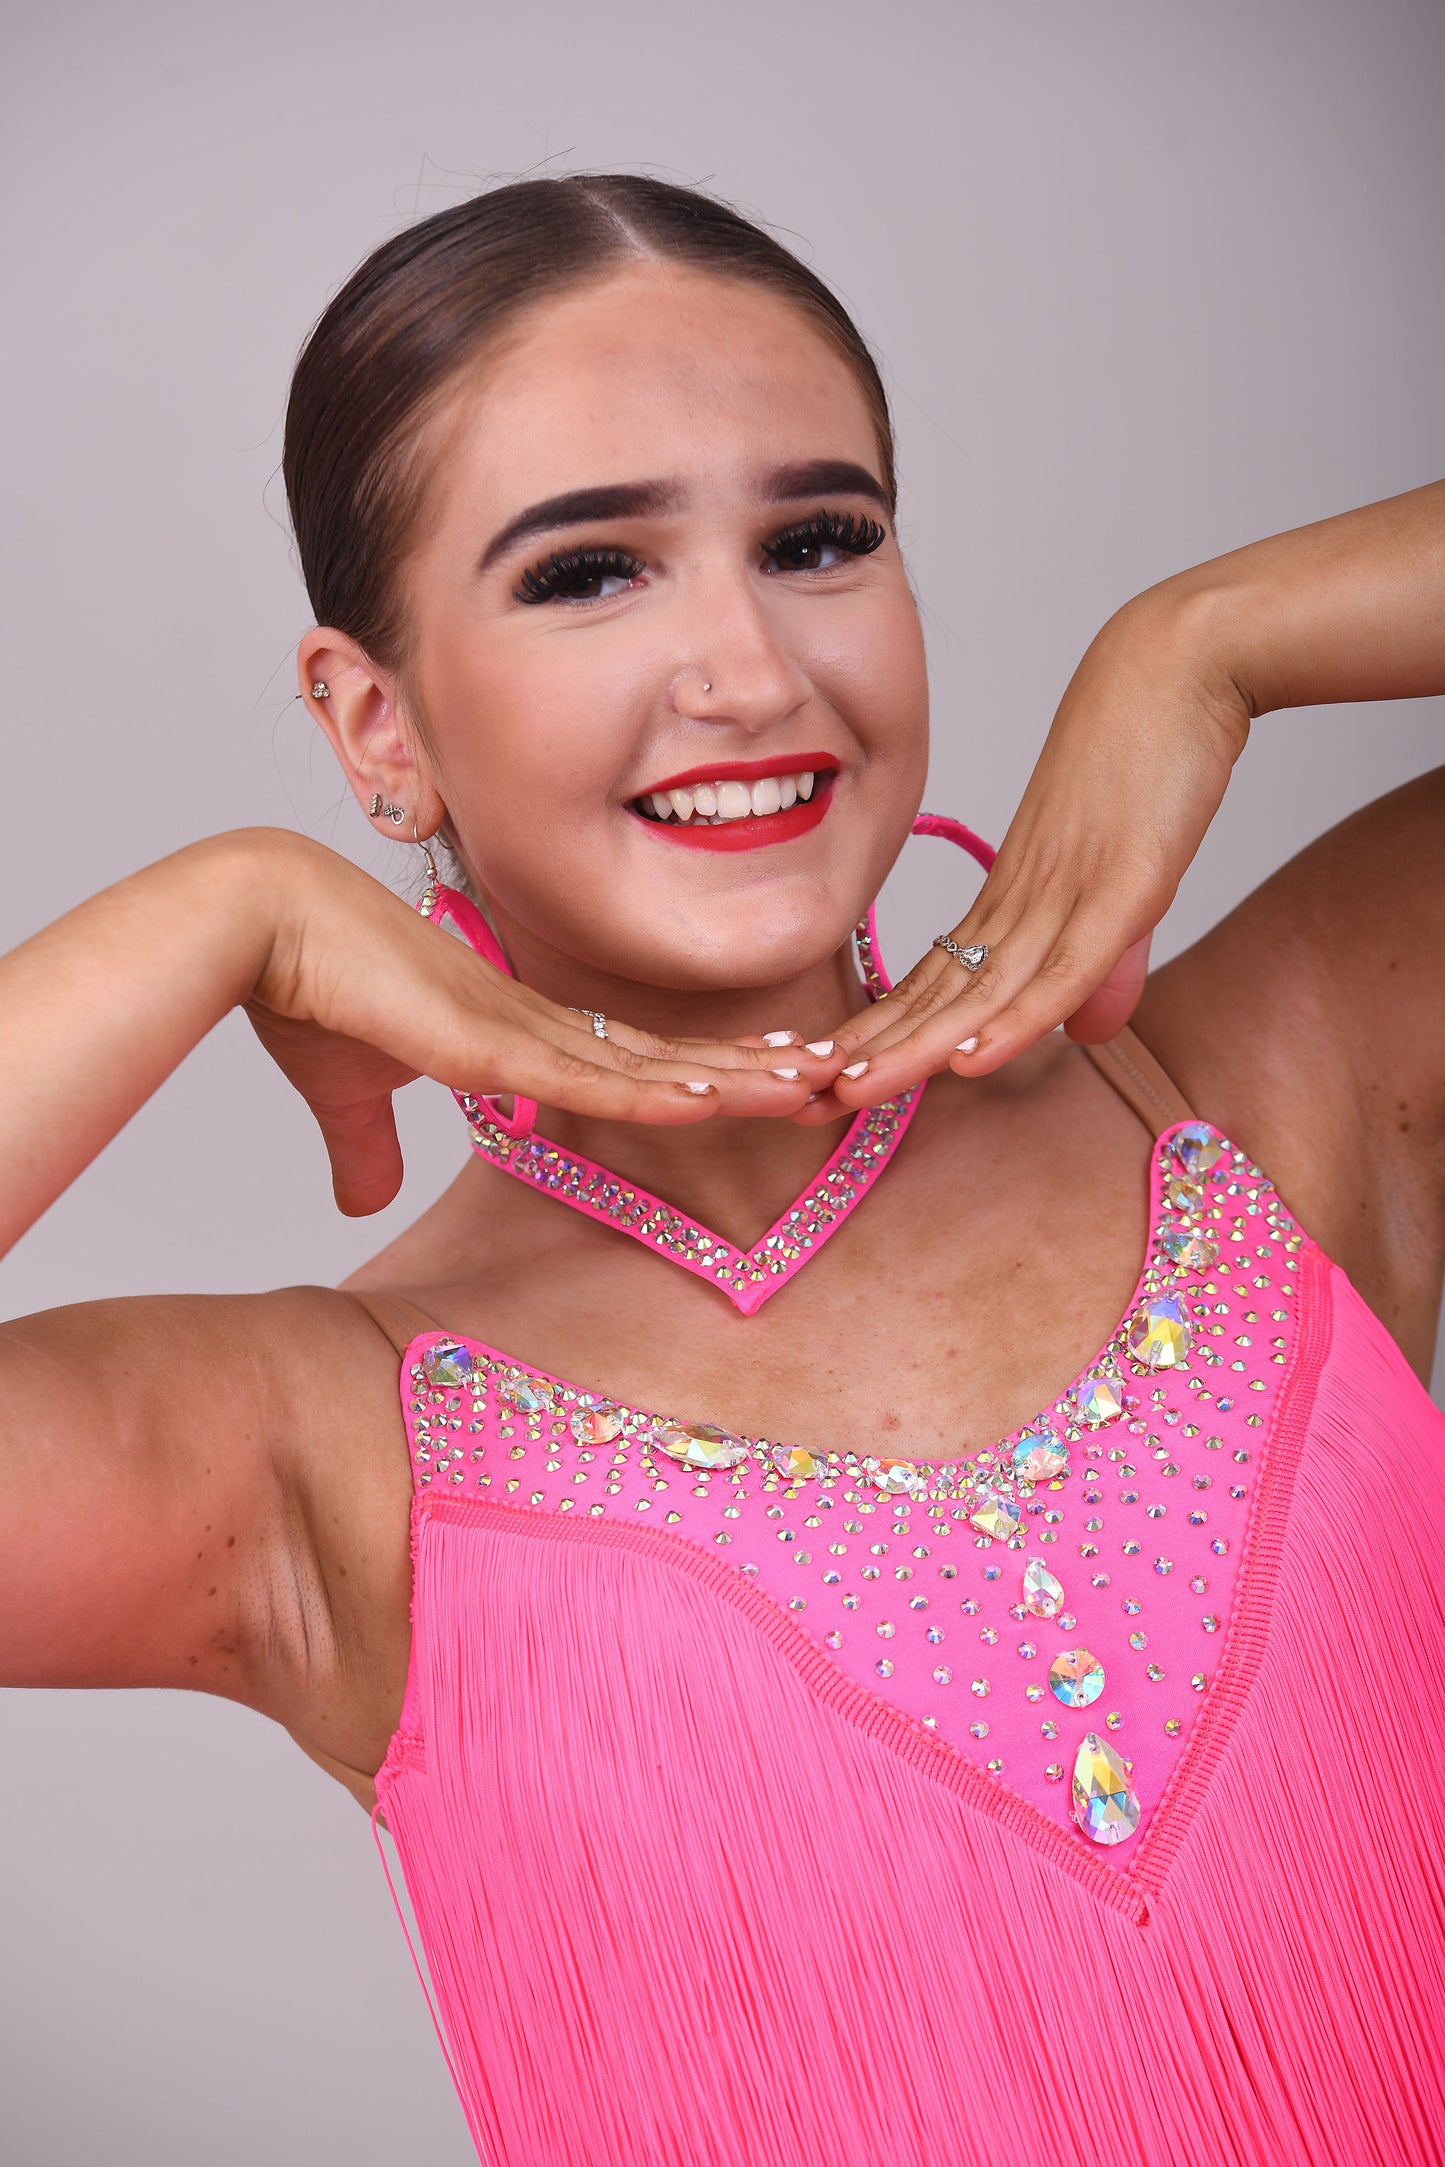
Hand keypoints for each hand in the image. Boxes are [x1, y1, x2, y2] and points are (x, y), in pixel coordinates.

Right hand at [243, 835, 825, 1212]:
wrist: (259, 921)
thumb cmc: (302, 990)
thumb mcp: (345, 1091)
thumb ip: (364, 1146)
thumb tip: (363, 1202)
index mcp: (511, 1031)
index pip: (629, 1057)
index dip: (699, 1072)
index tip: (764, 1078)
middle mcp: (534, 1024)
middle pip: (664, 1056)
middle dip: (749, 1072)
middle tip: (831, 1080)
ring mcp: (518, 1030)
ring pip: (648, 1065)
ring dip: (733, 1080)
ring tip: (814, 1088)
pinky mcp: (486, 1043)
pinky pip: (587, 1077)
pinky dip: (650, 1093)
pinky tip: (711, 1101)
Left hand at [819, 589, 1250, 1108]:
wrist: (1183, 659)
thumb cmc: (1151, 755)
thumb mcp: (1130, 880)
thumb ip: (1110, 961)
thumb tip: (1088, 1034)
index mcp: (1015, 895)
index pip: (934, 982)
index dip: (883, 1036)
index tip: (827, 1085)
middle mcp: (1023, 897)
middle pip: (934, 992)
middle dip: (870, 1053)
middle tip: (798, 1104)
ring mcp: (1066, 889)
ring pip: (979, 990)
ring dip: (915, 1047)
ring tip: (853, 1093)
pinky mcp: (1120, 884)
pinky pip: (1060, 968)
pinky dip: (1015, 1019)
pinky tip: (969, 1061)